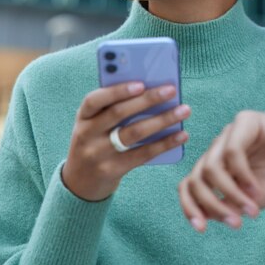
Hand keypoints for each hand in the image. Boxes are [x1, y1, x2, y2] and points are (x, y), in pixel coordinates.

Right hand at [62, 82, 190, 200]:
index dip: (117, 91)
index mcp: (83, 116)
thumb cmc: (95, 140)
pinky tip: (181, 135)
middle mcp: (87, 134)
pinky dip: (164, 143)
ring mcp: (98, 154)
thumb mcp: (95, 123)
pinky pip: (142, 154)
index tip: (141, 83)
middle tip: (171, 90)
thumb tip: (152, 89)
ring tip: (183, 110)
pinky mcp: (113, 170)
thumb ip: (114, 107)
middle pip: (119, 114)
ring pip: (134, 133)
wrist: (80, 181)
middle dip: (148, 100)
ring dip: (162, 120)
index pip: (95, 99)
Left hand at [178, 110, 264, 231]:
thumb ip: (228, 204)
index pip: (190, 184)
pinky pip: (232, 152)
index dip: (190, 207)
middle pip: (197, 178)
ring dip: (230, 193)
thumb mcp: (251, 200)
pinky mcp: (245, 121)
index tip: (201, 229)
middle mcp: (219, 148)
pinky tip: (257, 189)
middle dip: (212, 205)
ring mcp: (230, 133)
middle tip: (236, 223)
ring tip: (252, 209)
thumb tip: (203, 214)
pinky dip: (242, 176)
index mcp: (217, 166)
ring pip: (211, 167)